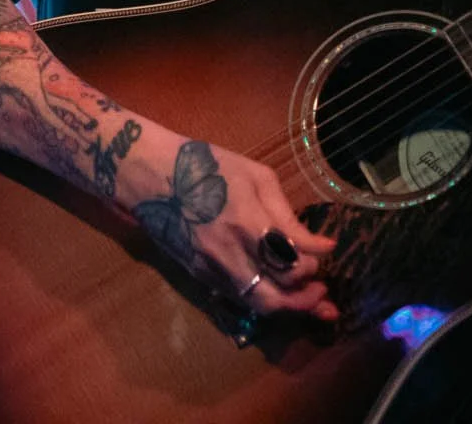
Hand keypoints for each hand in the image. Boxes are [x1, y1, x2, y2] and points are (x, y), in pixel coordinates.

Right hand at [123, 132, 336, 331]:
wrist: (148, 173)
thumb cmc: (206, 165)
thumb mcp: (255, 177)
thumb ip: (289, 216)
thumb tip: (323, 246)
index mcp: (246, 223)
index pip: (291, 265)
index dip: (313, 265)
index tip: (322, 252)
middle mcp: (228, 254)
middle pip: (275, 299)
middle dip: (305, 300)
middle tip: (322, 290)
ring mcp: (210, 268)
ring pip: (256, 305)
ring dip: (286, 306)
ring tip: (304, 297)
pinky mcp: (197, 274)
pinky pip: (237, 298)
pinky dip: (260, 297)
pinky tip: (273, 287)